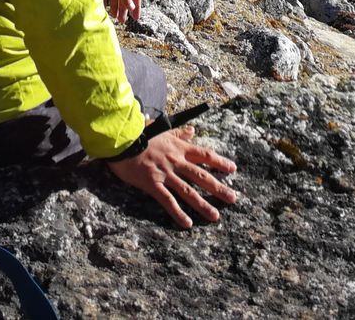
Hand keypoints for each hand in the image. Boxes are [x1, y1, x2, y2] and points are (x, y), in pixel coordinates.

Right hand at [106, 127, 236, 228]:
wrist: (121, 138)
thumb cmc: (139, 133)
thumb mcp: (162, 130)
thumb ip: (179, 133)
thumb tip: (193, 130)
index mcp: (179, 148)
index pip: (204, 155)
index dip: (220, 162)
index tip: (233, 169)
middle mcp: (176, 161)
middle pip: (201, 176)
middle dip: (218, 188)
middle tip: (233, 198)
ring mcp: (165, 173)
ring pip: (188, 191)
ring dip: (203, 204)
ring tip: (215, 216)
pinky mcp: (152, 183)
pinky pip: (168, 200)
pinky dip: (178, 213)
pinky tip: (187, 224)